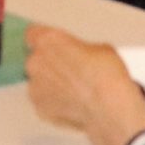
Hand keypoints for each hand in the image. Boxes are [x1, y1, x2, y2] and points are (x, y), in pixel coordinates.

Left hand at [26, 25, 144, 144]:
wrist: (110, 108)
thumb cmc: (106, 77)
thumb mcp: (100, 49)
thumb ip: (79, 50)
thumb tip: (81, 56)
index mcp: (48, 41)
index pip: (33, 34)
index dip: (46, 42)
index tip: (54, 47)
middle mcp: (36, 62)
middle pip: (36, 60)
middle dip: (50, 65)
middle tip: (72, 71)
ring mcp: (35, 88)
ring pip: (39, 83)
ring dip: (52, 85)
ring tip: (75, 91)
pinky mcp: (40, 109)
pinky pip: (44, 103)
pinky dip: (55, 104)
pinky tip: (73, 104)